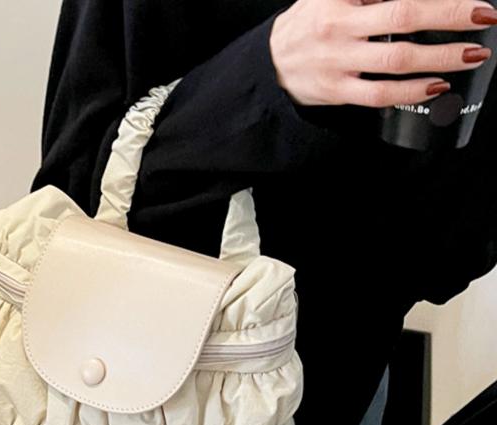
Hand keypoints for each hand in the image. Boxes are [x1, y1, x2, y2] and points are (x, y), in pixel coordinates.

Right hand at [269, 0, 496, 106]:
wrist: (269, 65)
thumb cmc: (306, 24)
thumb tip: (415, 0)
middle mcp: (340, 27)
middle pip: (403, 16)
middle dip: (448, 15)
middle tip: (484, 16)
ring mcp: (339, 62)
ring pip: (397, 60)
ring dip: (440, 57)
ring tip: (471, 55)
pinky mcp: (338, 92)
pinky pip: (380, 94)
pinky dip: (412, 91)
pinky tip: (436, 86)